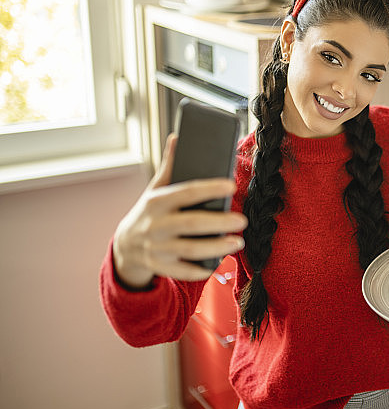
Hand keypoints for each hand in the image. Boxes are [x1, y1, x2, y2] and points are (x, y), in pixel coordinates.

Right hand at [112, 135, 247, 287]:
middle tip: (242, 220)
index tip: (231, 185)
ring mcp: (158, 248)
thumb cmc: (149, 212)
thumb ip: (170, 166)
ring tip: (239, 242)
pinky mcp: (160, 266)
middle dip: (219, 222)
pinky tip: (219, 263)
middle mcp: (156, 225)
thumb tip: (177, 137)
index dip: (210, 188)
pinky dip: (201, 269)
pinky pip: (183, 271)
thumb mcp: (155, 188)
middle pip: (192, 223)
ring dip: (217, 247)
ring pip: (191, 249)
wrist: (125, 245)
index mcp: (157, 202)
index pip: (186, 192)